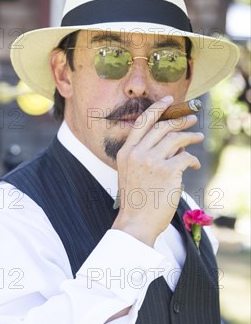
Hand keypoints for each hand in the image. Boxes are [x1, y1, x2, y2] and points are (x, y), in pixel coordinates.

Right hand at [112, 95, 203, 245]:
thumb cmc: (135, 202)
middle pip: (162, 127)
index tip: (169, 100)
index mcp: (126, 153)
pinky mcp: (168, 172)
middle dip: (180, 121)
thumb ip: (142, 156)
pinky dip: (192, 160)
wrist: (136, 223)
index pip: (142, 122)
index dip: (157, 108)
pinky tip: (193, 166)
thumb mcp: (129, 174)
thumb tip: (169, 144)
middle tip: (191, 120)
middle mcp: (137, 154)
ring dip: (190, 137)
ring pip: (176, 139)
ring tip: (198, 137)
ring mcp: (152, 162)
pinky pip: (185, 158)